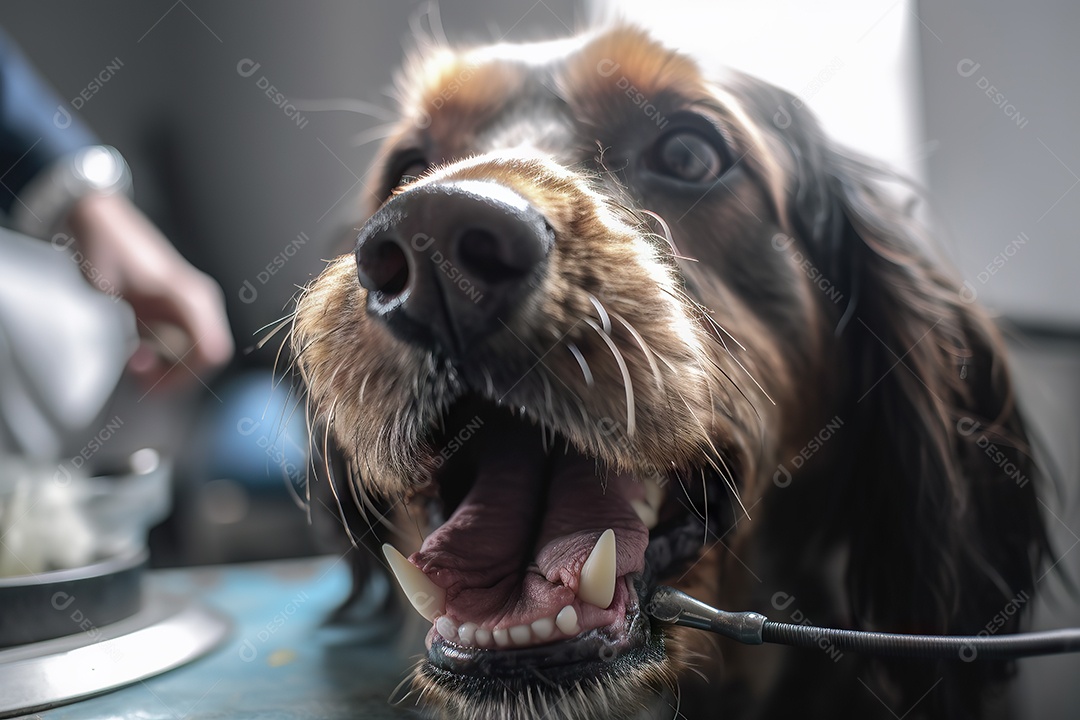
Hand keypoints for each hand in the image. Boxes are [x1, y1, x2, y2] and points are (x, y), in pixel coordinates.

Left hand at [66, 192, 233, 389]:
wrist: (98, 221)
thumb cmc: (108, 249)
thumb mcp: (119, 292)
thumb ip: (139, 328)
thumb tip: (148, 362)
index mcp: (192, 298)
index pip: (210, 352)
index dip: (183, 376)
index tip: (152, 383)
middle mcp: (198, 302)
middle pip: (204, 358)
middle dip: (172, 375)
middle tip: (139, 375)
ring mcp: (190, 306)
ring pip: (193, 354)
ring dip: (167, 367)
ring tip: (136, 364)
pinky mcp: (177, 310)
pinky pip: (182, 344)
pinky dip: (162, 356)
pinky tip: (139, 352)